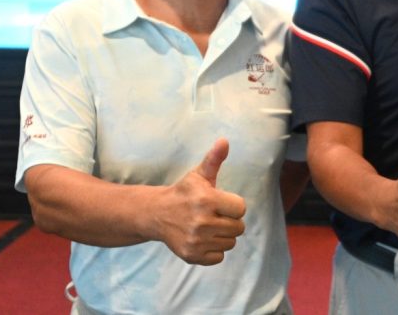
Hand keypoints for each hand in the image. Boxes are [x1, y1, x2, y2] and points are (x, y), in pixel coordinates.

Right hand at [155, 138, 246, 264]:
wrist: (156, 214)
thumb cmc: (184, 192)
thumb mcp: (199, 174)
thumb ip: (215, 159)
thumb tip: (224, 140)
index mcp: (207, 200)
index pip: (241, 209)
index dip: (233, 205)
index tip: (220, 203)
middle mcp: (202, 222)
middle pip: (239, 228)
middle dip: (229, 221)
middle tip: (214, 215)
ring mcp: (196, 240)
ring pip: (231, 243)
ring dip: (223, 235)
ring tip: (208, 226)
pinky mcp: (191, 255)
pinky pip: (219, 257)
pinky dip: (214, 250)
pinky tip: (203, 238)